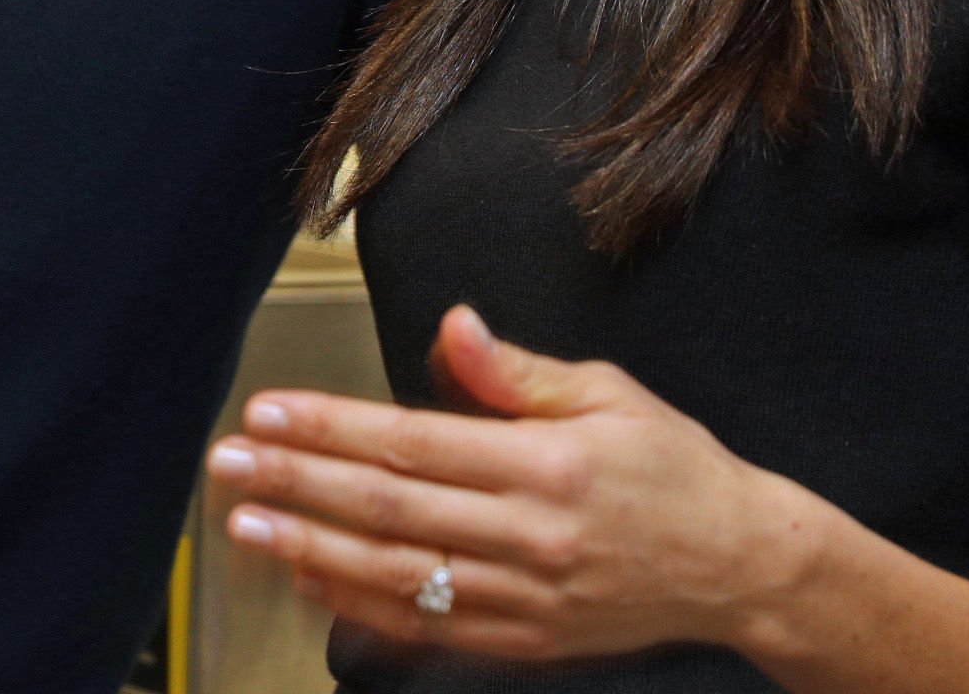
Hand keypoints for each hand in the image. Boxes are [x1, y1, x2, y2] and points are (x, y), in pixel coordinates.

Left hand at [205, 305, 815, 659]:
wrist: (740, 565)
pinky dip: (363, 606)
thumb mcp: (609, 392)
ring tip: (246, 526)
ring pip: (396, 574)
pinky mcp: (523, 642)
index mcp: (546, 462)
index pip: (411, 441)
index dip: (330, 427)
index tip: (268, 413)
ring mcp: (524, 598)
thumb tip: (453, 327)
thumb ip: (519, 371)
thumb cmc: (673, 467)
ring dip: (310, 550)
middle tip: (229, 465)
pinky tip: (312, 580)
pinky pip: (428, 626)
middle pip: (387, 507)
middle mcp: (529, 534)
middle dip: (296, 484)